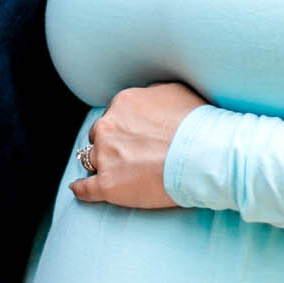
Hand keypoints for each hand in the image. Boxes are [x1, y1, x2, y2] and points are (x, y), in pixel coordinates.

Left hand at [69, 82, 205, 209]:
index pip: (114, 115)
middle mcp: (108, 127)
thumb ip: (152, 95)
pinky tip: (79, 190)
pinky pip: (85, 188)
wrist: (204, 155)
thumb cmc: (197, 124)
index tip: (134, 137)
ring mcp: (105, 156)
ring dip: (100, 164)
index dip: (124, 128)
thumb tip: (146, 101)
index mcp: (123, 103)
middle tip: (127, 155)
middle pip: (99, 135)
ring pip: (91, 159)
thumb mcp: (175, 92)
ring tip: (112, 173)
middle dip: (110, 144)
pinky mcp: (108, 185)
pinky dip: (81, 189)